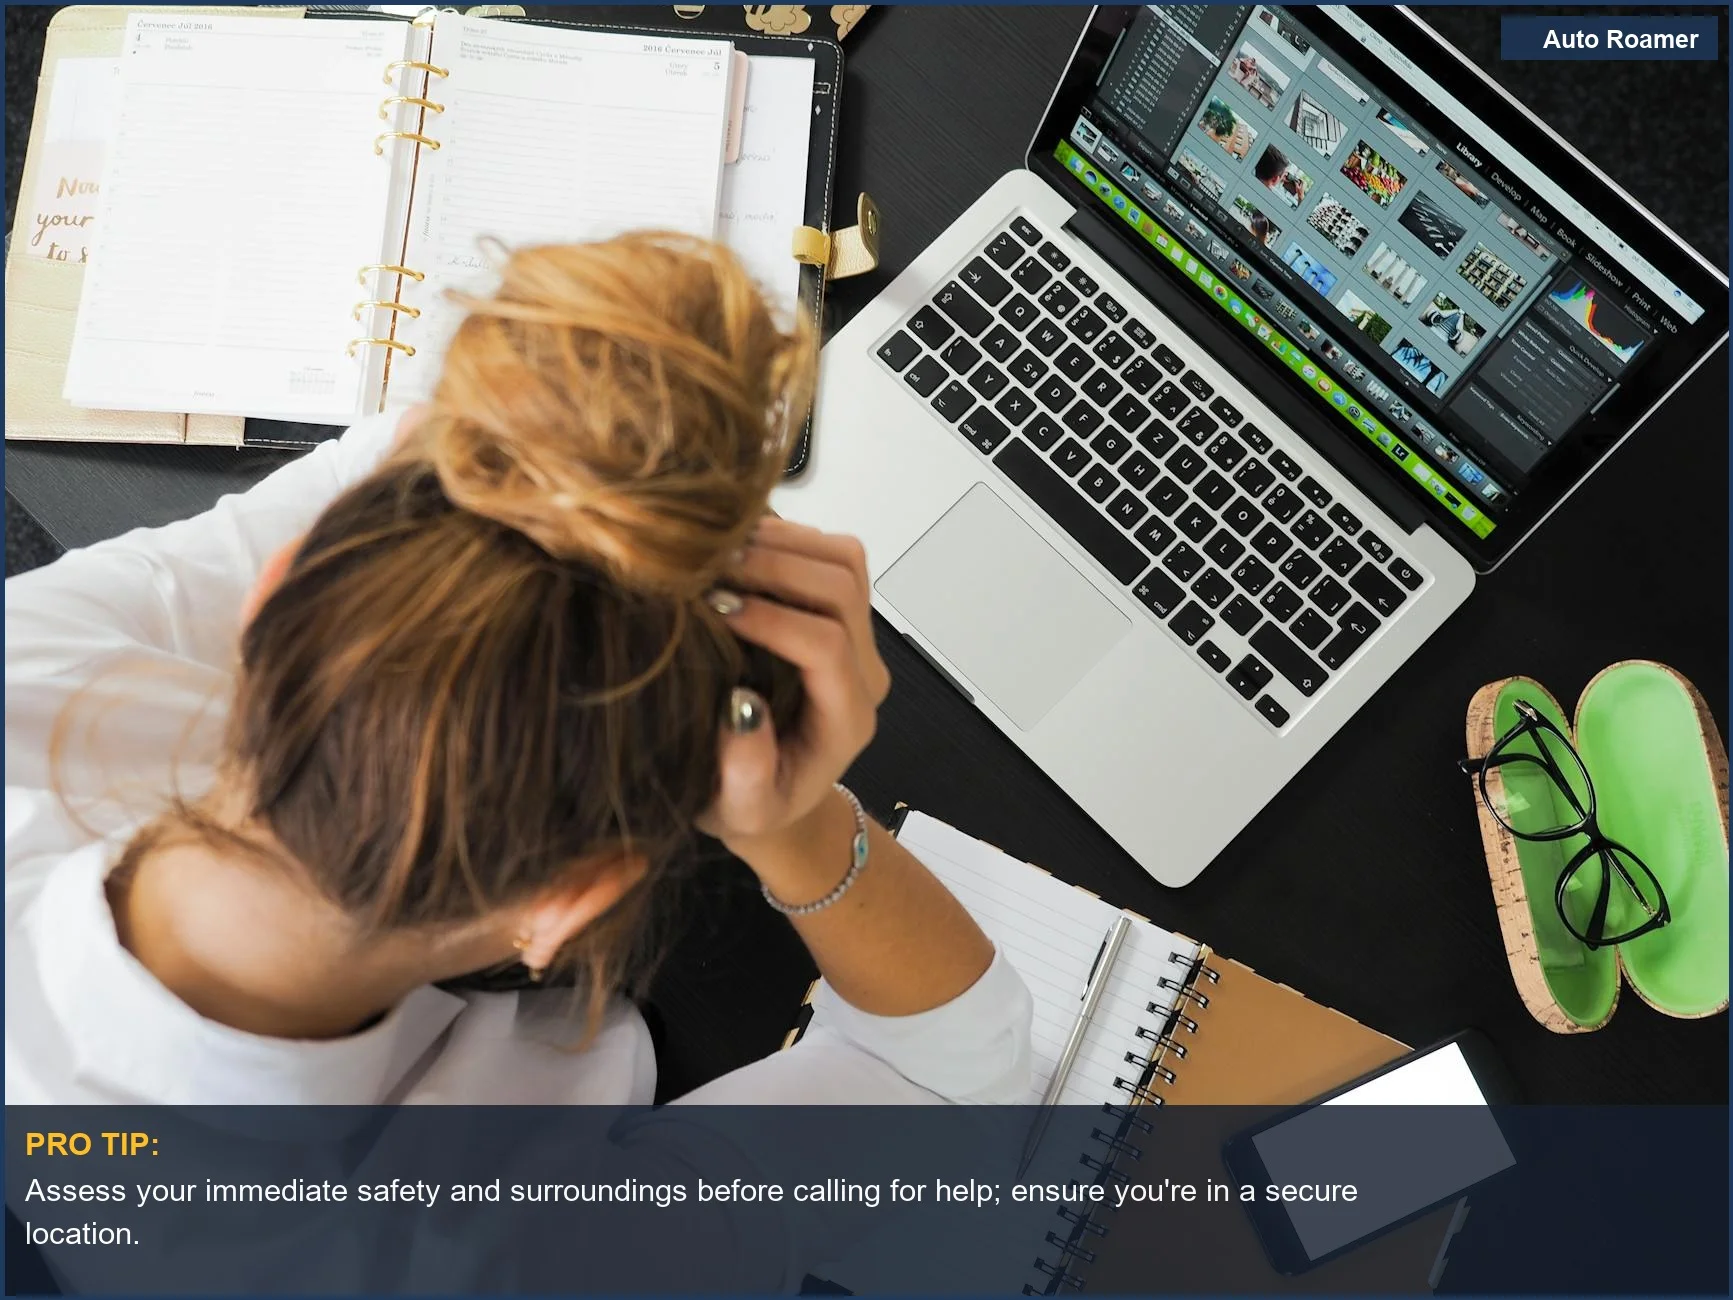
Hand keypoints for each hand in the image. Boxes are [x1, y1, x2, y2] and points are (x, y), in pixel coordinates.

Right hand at [698, 518, 889, 853]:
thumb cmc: (752, 805)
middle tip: (709, 568)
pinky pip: (831, 554)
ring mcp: (857, 637)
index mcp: (846, 718)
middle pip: (842, 588)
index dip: (772, 619)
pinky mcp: (840, 612)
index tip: (714, 609)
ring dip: (783, 543)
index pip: (826, 646)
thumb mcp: (740, 810)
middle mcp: (863, 671)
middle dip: (776, 567)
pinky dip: (786, 537)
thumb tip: (741, 707)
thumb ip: (746, 773)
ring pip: (844, 560)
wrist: (776, 794)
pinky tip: (734, 548)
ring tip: (719, 550)